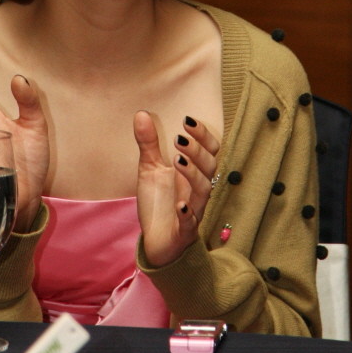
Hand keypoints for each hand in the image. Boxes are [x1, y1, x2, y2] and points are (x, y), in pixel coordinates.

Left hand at [133, 110, 219, 266]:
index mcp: (193, 170)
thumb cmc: (159, 201)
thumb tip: (141, 113)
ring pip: (204, 190)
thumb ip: (148, 143)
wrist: (155, 239)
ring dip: (193, 174)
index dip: (202, 134)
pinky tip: (180, 205)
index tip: (187, 120)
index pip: (209, 149)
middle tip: (179, 139)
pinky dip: (187, 213)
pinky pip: (191, 222)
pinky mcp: (185, 230)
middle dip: (196, 151)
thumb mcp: (149, 168)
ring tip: (177, 160)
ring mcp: (194, 208)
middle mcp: (198, 188)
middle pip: (210, 166)